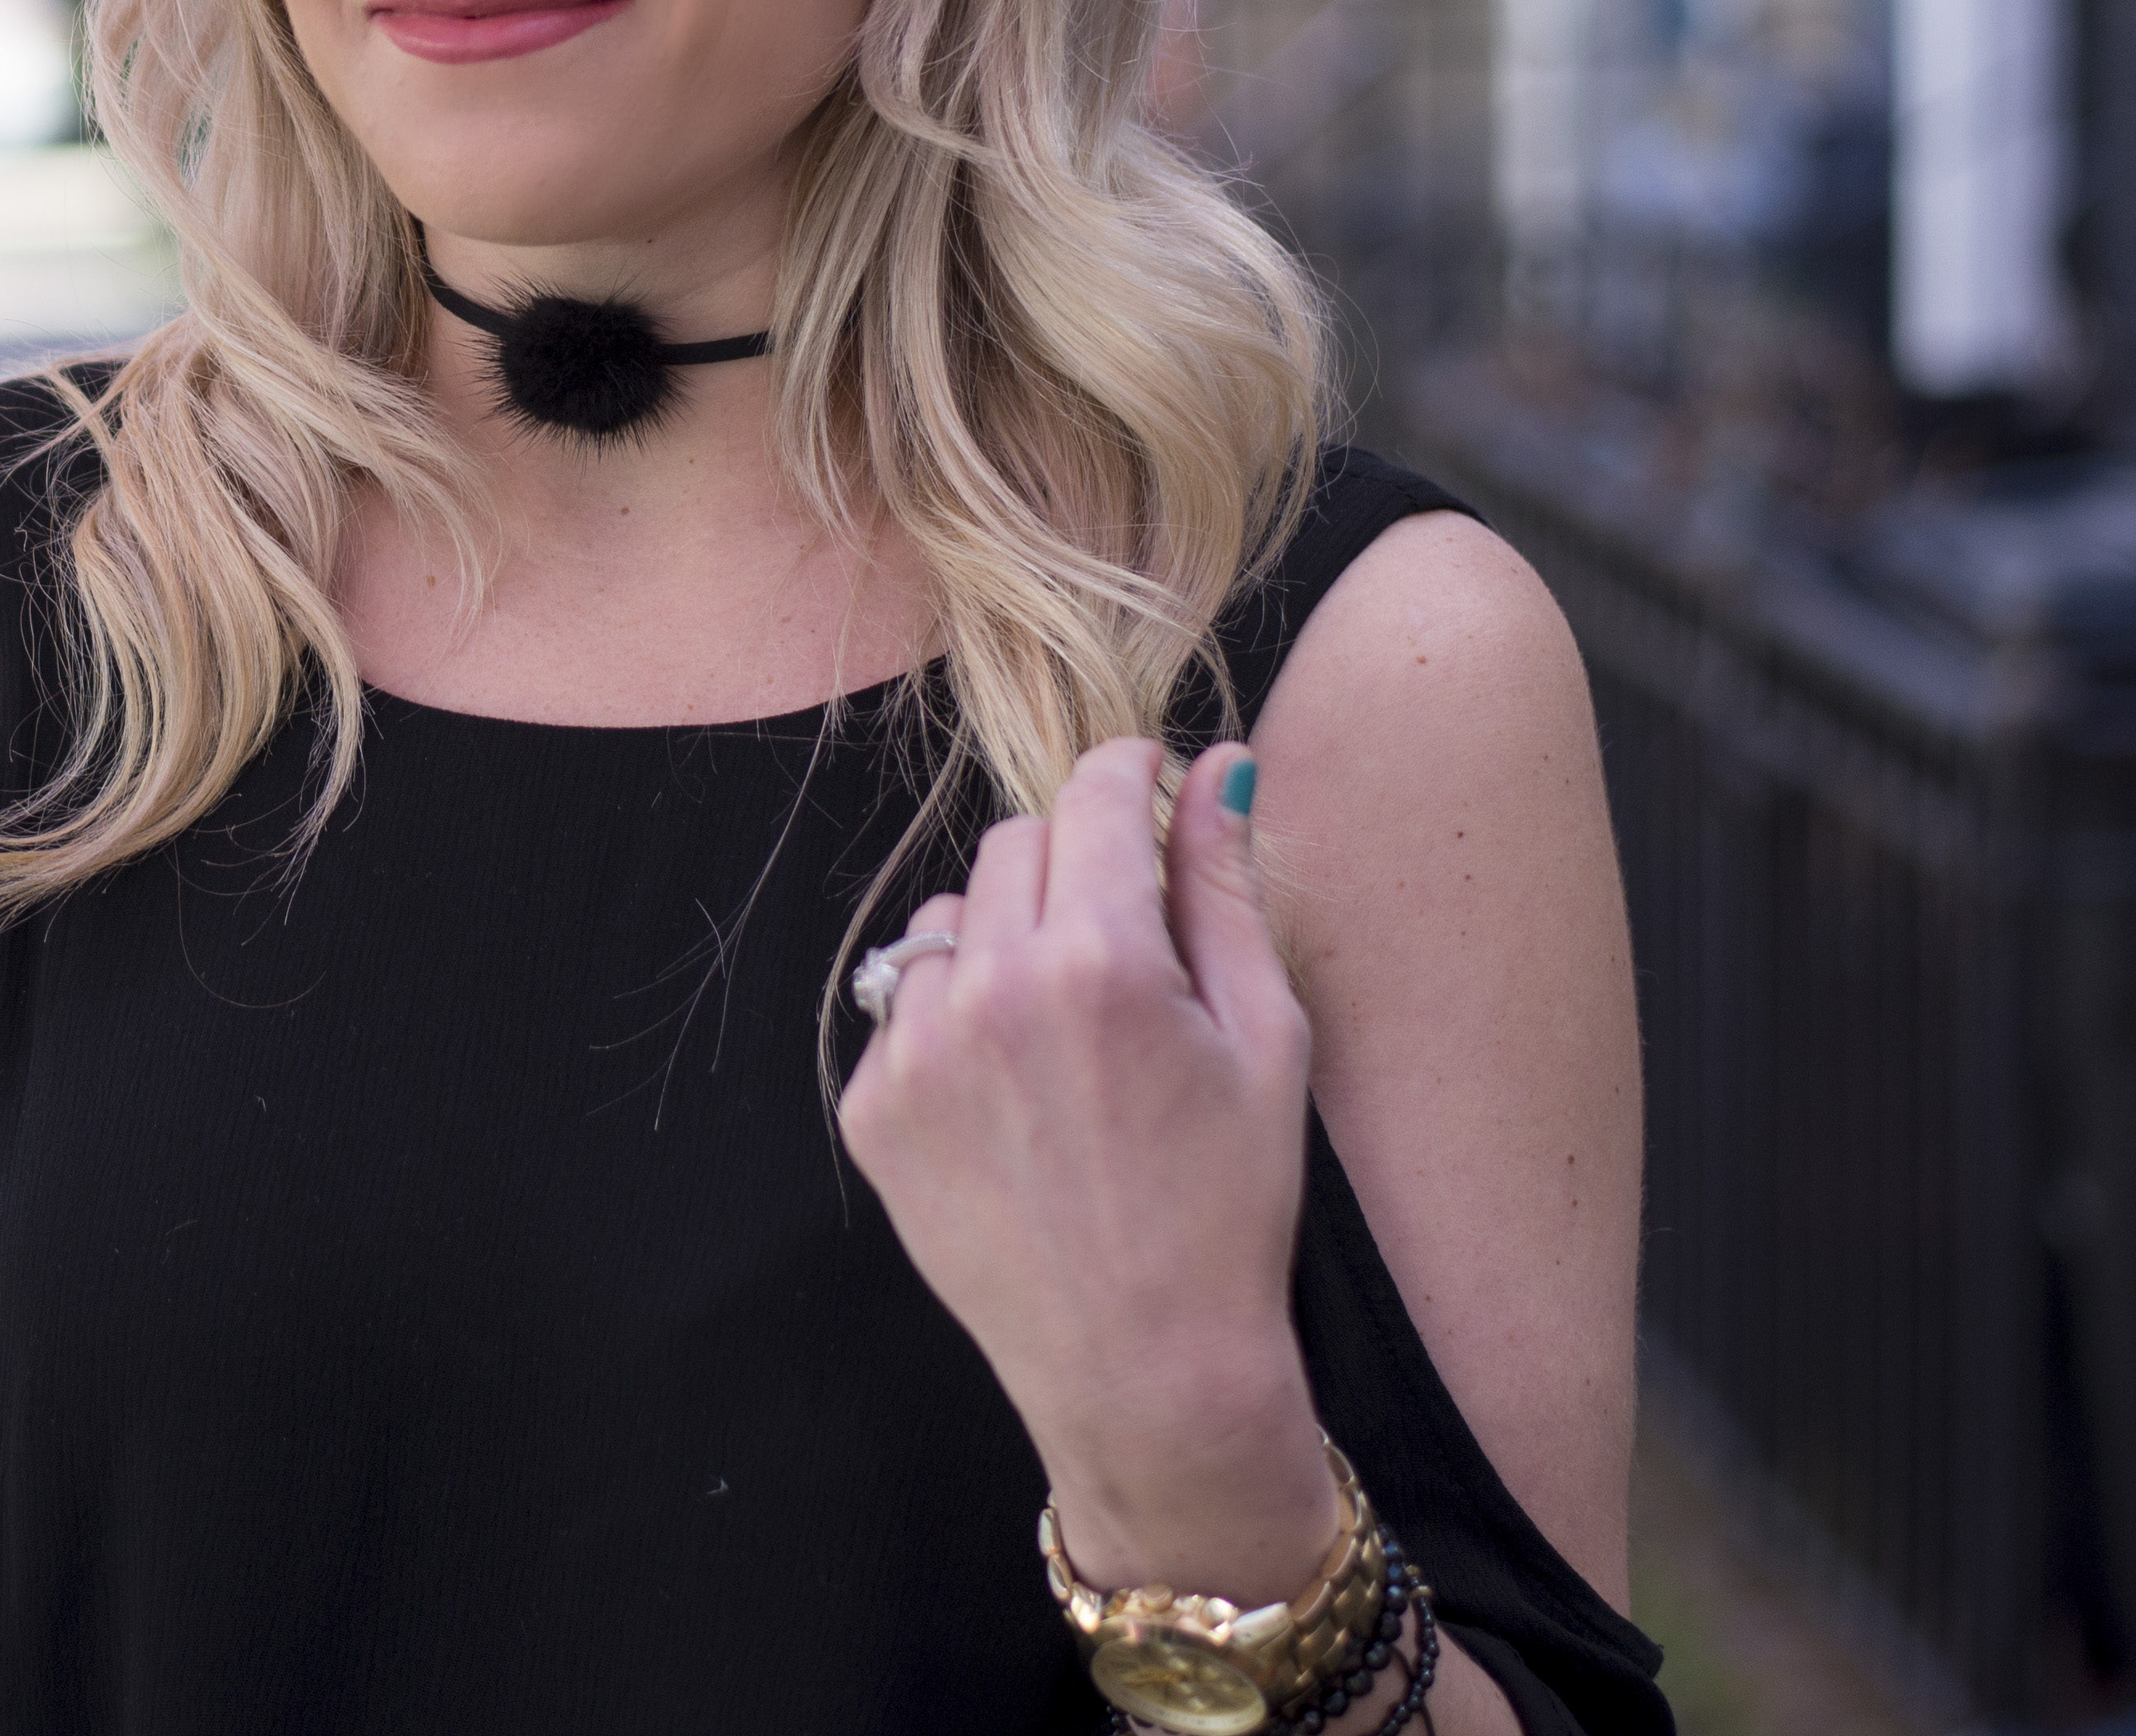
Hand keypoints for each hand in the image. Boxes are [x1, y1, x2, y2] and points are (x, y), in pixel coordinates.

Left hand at [834, 735, 1336, 1597]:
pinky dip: (955, 1021)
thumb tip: (1217, 766)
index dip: (1129, 777)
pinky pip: (904, 1006)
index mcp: (1099, 961)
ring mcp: (915, 1052)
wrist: (1144, 1368)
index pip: (1093, 794)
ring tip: (1064, 1033)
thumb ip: (1226, 887)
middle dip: (1072, 867)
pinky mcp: (872, 1109)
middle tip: (1123, 946)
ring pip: (948, 919)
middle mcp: (989, 990)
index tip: (1146, 789)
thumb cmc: (1226, 1207)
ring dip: (1003, 939)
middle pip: (1015, 844)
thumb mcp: (1263, 1038)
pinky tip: (1015, 1093)